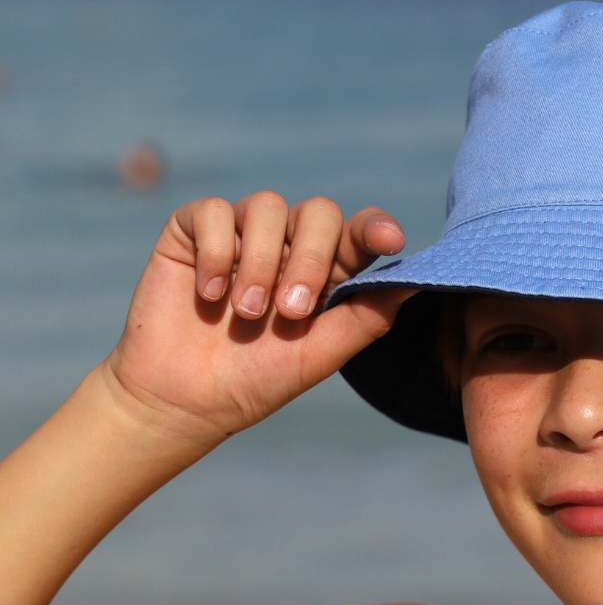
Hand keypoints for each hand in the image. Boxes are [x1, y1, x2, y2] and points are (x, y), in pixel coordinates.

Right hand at [104, 192, 412, 449]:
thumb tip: (416, 282)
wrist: (184, 399)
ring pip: (266, 206)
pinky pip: (213, 212)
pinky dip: (216, 253)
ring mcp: (240, 233)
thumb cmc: (255, 381)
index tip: (389, 241)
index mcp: (323, 272)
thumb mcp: (319, 355)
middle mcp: (285, 245)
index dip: (374, 229)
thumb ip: (366, 318)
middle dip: (309, 259)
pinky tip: (209, 296)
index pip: (356, 234)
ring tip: (246, 313)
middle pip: (317, 213)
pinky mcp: (193, 230)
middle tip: (291, 312)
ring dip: (260, 263)